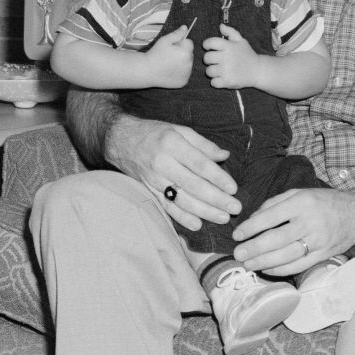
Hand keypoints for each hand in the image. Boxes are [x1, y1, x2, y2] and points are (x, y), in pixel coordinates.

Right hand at [102, 115, 238, 230]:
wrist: (120, 140)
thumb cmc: (155, 133)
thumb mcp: (179, 130)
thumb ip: (203, 144)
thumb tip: (225, 156)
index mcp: (172, 143)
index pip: (200, 164)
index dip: (218, 178)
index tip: (233, 188)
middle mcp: (162, 163)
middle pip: (193, 185)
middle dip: (216, 199)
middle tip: (235, 208)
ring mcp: (153, 179)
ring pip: (182, 199)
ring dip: (204, 211)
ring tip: (223, 218)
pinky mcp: (148, 191)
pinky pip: (166, 207)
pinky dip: (182, 217)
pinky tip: (197, 224)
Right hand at [143, 25, 194, 87]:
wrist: (147, 71)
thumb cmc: (155, 54)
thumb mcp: (165, 40)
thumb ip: (177, 34)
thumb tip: (185, 27)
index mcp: (186, 52)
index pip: (189, 43)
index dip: (180, 43)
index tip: (171, 47)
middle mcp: (189, 64)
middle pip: (190, 54)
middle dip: (182, 53)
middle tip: (169, 56)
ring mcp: (187, 74)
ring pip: (188, 64)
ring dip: (182, 63)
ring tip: (169, 64)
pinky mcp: (184, 81)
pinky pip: (186, 74)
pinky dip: (180, 72)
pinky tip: (170, 71)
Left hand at [202, 24, 263, 89]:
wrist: (258, 70)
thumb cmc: (247, 54)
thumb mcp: (241, 41)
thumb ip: (230, 32)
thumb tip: (221, 26)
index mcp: (228, 46)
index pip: (210, 43)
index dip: (207, 45)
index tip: (210, 48)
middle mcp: (226, 58)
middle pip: (206, 58)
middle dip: (209, 59)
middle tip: (216, 60)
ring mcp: (227, 70)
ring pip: (208, 71)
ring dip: (212, 71)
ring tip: (219, 70)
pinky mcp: (227, 81)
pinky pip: (213, 82)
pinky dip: (216, 82)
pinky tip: (222, 78)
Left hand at [231, 187, 354, 276]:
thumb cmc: (325, 202)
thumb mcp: (301, 193)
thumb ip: (276, 202)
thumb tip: (253, 218)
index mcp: (302, 203)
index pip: (271, 216)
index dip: (251, 227)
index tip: (237, 234)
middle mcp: (310, 222)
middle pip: (277, 239)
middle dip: (254, 248)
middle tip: (238, 253)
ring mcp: (318, 241)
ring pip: (287, 255)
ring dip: (264, 262)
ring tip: (249, 264)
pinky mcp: (323, 255)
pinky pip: (299, 265)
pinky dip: (281, 270)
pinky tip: (267, 270)